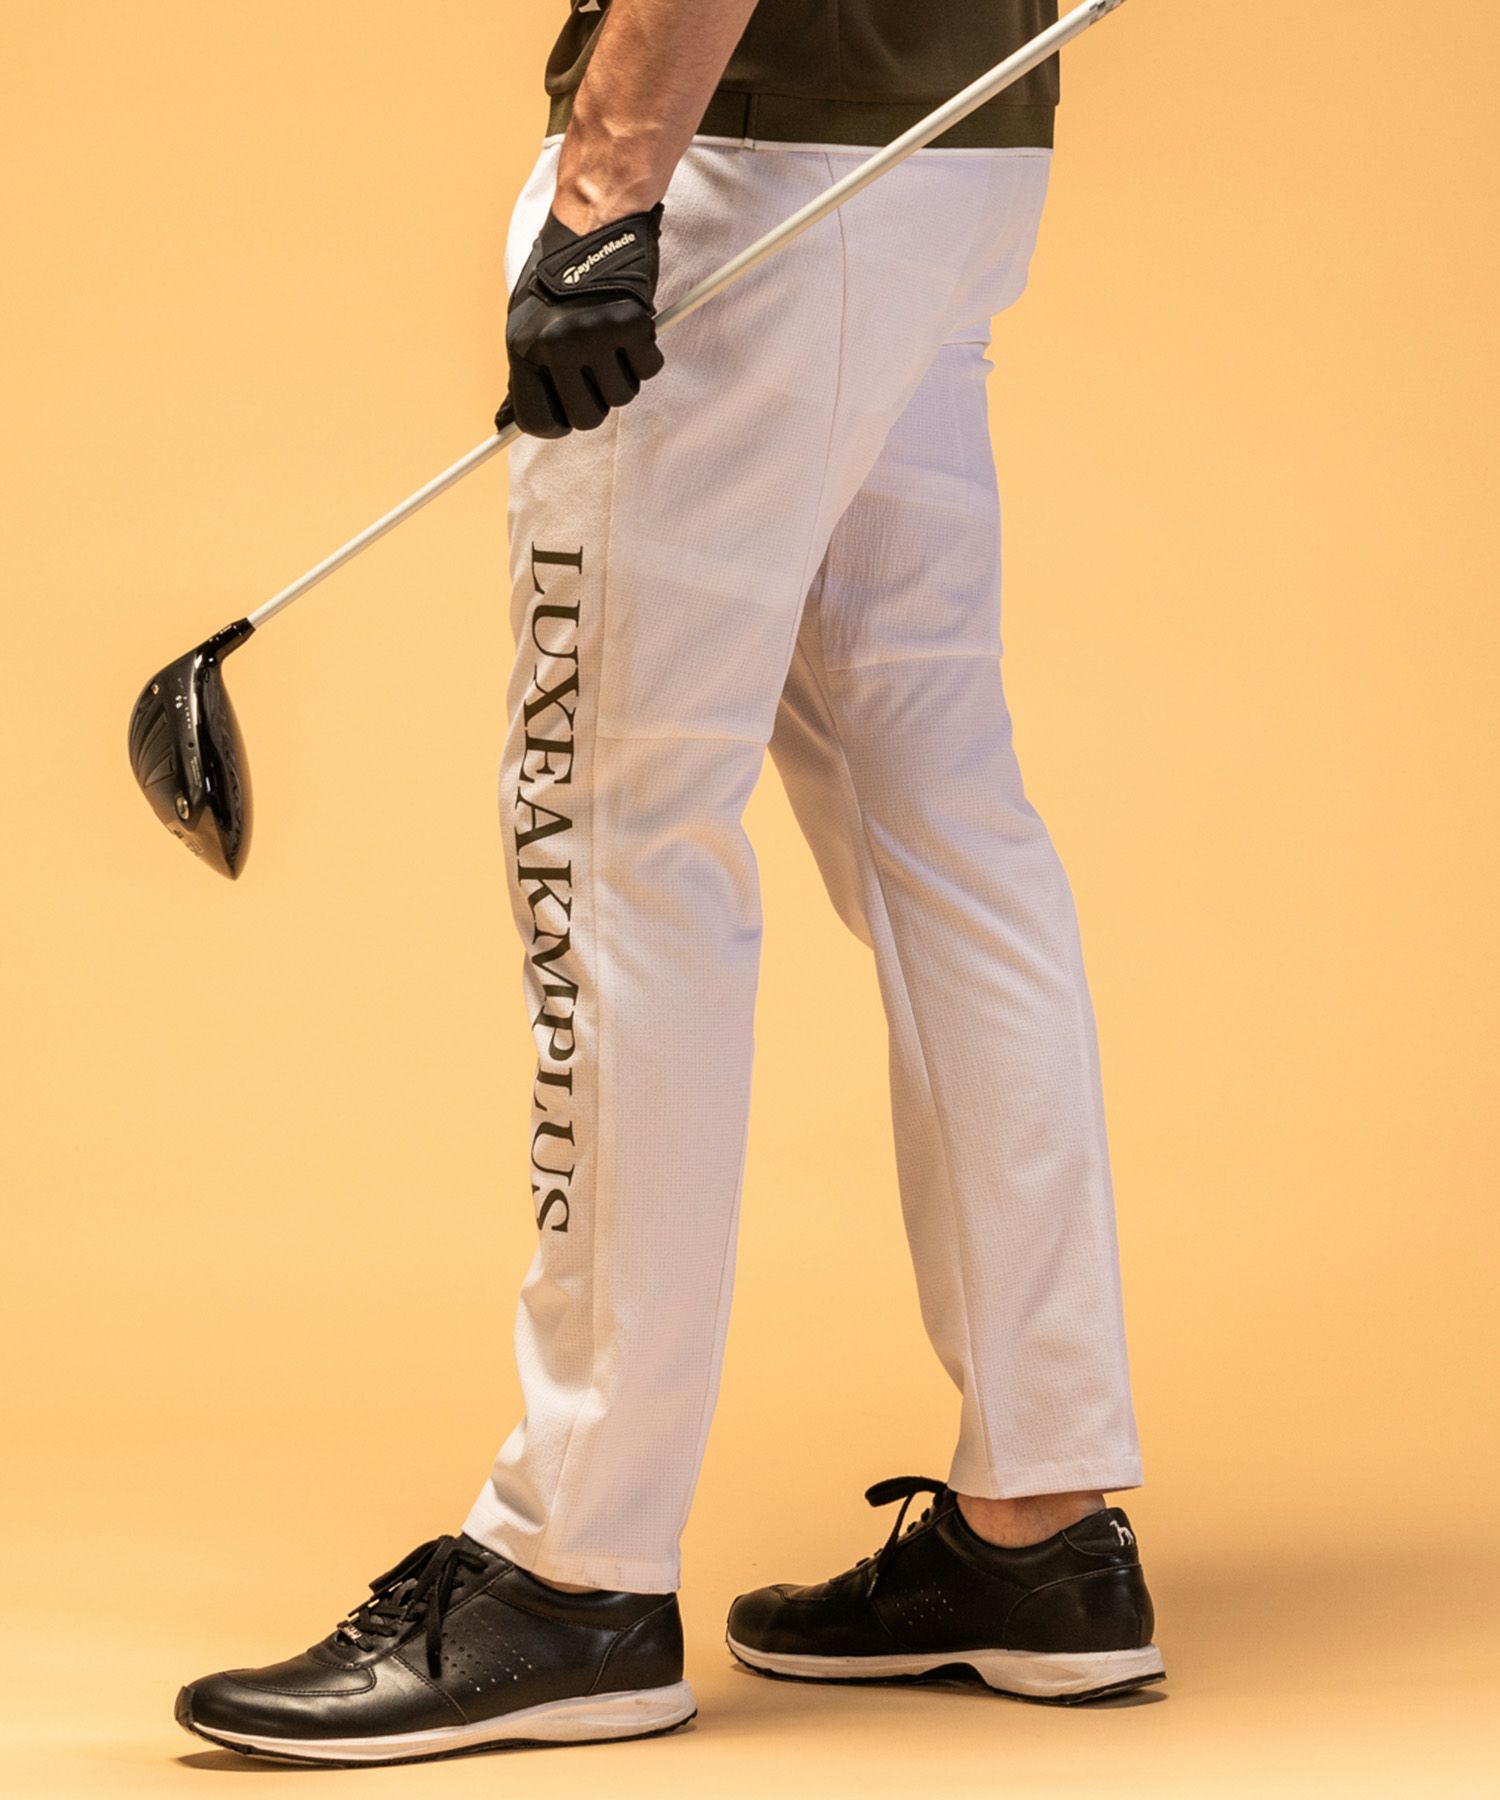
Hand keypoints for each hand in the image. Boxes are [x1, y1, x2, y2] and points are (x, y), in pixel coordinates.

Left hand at [502, 204, 665, 437]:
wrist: (593, 221)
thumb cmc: (560, 273)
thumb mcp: (528, 321)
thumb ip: (526, 370)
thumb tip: (509, 422)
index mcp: (523, 347)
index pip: (537, 420)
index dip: (558, 423)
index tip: (568, 412)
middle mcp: (555, 345)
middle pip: (585, 419)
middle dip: (597, 401)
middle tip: (598, 372)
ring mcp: (592, 335)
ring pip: (620, 397)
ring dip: (623, 376)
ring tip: (613, 342)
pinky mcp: (628, 323)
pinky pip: (647, 369)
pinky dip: (645, 354)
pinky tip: (632, 329)